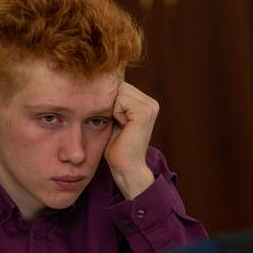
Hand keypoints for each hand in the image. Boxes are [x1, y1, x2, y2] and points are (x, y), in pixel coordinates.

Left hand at [105, 82, 157, 198]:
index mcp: (147, 104)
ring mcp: (150, 106)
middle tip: (118, 125)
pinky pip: (119, 101)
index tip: (115, 121)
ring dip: (113, 110)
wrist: (126, 167)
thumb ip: (114, 102)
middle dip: (111, 104)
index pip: (120, 86)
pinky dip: (115, 114)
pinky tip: (123, 127)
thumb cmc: (118, 148)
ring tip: (121, 126)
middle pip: (119, 87)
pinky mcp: (144, 112)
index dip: (110, 102)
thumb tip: (101, 84)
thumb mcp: (116, 120)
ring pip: (119, 92)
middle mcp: (151, 103)